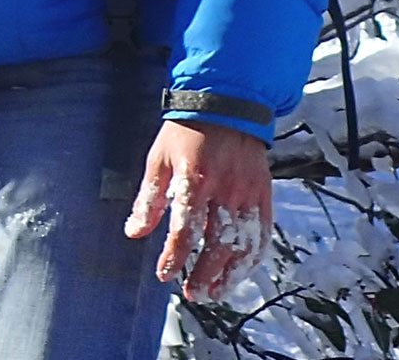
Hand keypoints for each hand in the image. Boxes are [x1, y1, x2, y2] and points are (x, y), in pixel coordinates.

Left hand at [123, 119, 271, 301]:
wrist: (225, 104)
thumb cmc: (186, 132)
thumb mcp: (159, 159)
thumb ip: (149, 198)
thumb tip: (134, 232)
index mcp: (195, 178)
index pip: (185, 228)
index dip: (174, 255)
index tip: (164, 273)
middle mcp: (225, 189)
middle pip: (218, 242)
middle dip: (204, 273)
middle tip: (192, 293)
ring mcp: (248, 193)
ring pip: (244, 244)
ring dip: (230, 274)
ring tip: (215, 293)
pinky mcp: (264, 194)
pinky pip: (262, 234)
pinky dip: (252, 258)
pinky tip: (239, 272)